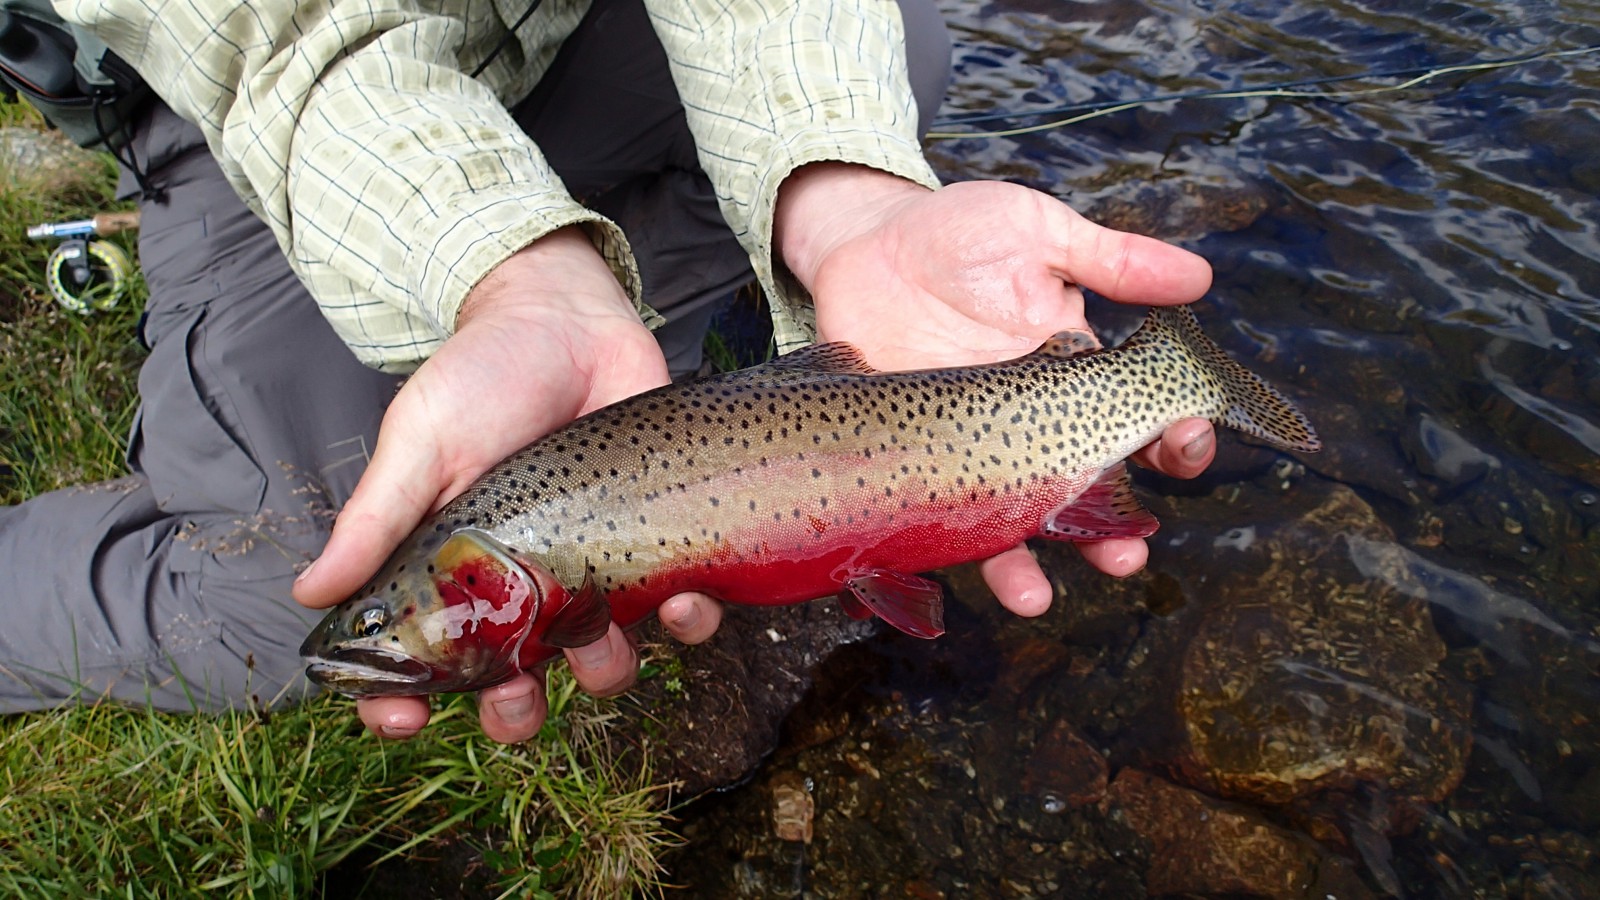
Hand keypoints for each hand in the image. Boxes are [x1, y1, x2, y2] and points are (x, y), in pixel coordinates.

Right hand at [293, 227, 721, 742]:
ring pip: (599, 662)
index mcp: (453, 572)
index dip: (404, 704)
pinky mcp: (656, 544)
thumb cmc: (483, 376)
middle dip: (513, 713)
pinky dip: (688, 620)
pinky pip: (680, 609)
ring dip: (602, 670)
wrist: (569, 318)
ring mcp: (592, 570)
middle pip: (514, 687)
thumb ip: (377, 518)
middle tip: (515, 697)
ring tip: (598, 635)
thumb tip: (311, 592)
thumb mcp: (421, 442)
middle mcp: (522, 586)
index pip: (419, 662)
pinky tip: (684, 602)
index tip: (405, 718)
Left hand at [775, 164, 1218, 614]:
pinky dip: (926, 556)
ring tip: (1034, 599)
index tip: (1187, 440)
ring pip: (1004, 523)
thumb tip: (1199, 277)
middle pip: (1080, 494)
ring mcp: (966, 450)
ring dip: (1023, 567)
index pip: (1140, 420)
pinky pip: (923, 517)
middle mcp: (1027, 426)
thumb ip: (1110, 258)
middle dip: (1108, 534)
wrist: (864, 242)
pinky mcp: (906, 460)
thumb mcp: (1037, 230)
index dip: (1173, 436)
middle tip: (1125, 557)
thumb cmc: (959, 233)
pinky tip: (931, 580)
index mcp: (1072, 375)